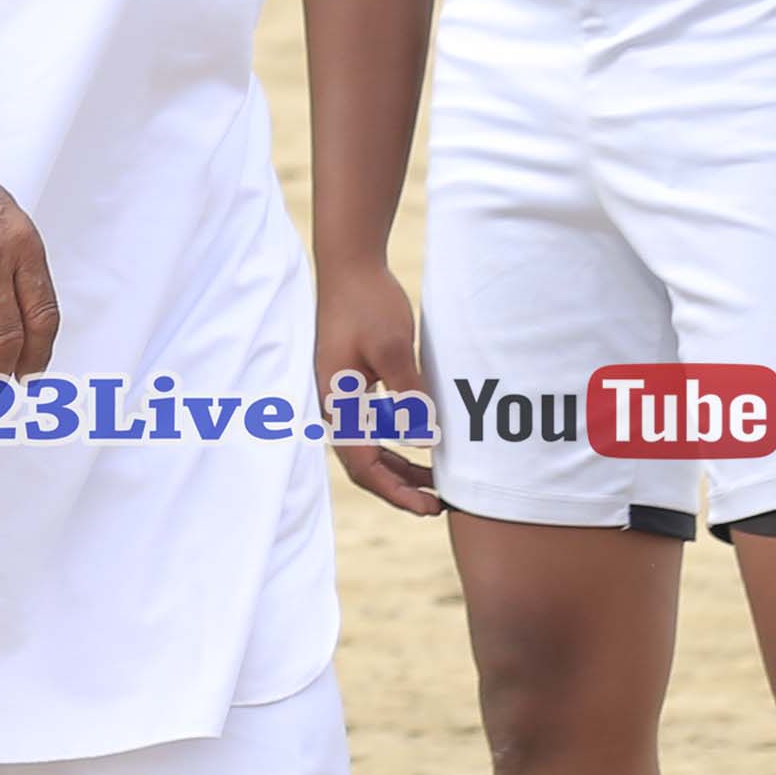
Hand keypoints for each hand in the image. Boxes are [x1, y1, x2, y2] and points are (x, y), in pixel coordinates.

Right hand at [316, 256, 436, 515]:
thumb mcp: (394, 346)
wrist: (349, 267)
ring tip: (437, 484)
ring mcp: (343, 396)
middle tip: (439, 506)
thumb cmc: (368, 303)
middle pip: (364, 464)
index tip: (429, 507)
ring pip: (370, 448)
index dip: (395, 492)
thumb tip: (424, 438)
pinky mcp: (355, 384)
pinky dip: (399, 444)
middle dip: (400, 489)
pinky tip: (424, 444)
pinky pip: (375, 427)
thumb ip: (407, 392)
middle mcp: (336, 405)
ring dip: (400, 469)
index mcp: (338, 402)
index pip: (362, 464)